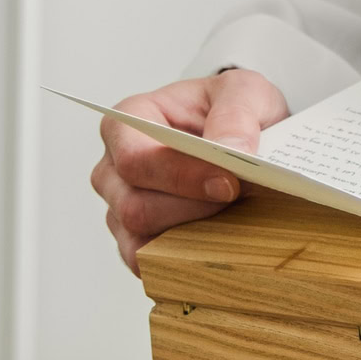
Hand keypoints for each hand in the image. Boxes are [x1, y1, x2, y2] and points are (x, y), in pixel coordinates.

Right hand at [92, 68, 288, 274]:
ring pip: (142, 242)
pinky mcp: (139, 242)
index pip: (136, 160)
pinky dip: (187, 263)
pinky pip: (152, 267)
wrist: (246, 137)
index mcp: (127, 123)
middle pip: (135, 207)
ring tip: (235, 220)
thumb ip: (235, 116)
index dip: (180, 176)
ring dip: (194, 238)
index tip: (229, 183)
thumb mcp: (244, 92)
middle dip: (193, 210)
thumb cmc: (233, 109)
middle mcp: (114, 170)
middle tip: (240, 201)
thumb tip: (230, 152)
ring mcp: (122, 210)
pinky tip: (221, 246)